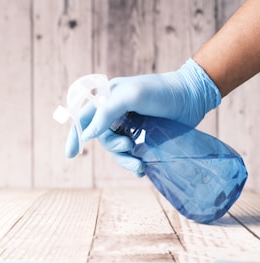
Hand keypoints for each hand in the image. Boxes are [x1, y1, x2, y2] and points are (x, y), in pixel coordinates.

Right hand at [65, 59, 220, 175]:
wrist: (191, 97)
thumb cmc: (161, 92)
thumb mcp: (130, 96)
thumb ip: (105, 113)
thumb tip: (86, 135)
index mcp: (107, 98)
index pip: (84, 117)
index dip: (75, 135)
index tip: (71, 155)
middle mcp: (115, 112)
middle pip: (102, 137)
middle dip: (114, 147)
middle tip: (129, 146)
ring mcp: (129, 124)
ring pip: (116, 148)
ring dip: (125, 159)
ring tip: (139, 166)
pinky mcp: (142, 134)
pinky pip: (130, 152)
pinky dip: (134, 162)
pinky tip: (142, 168)